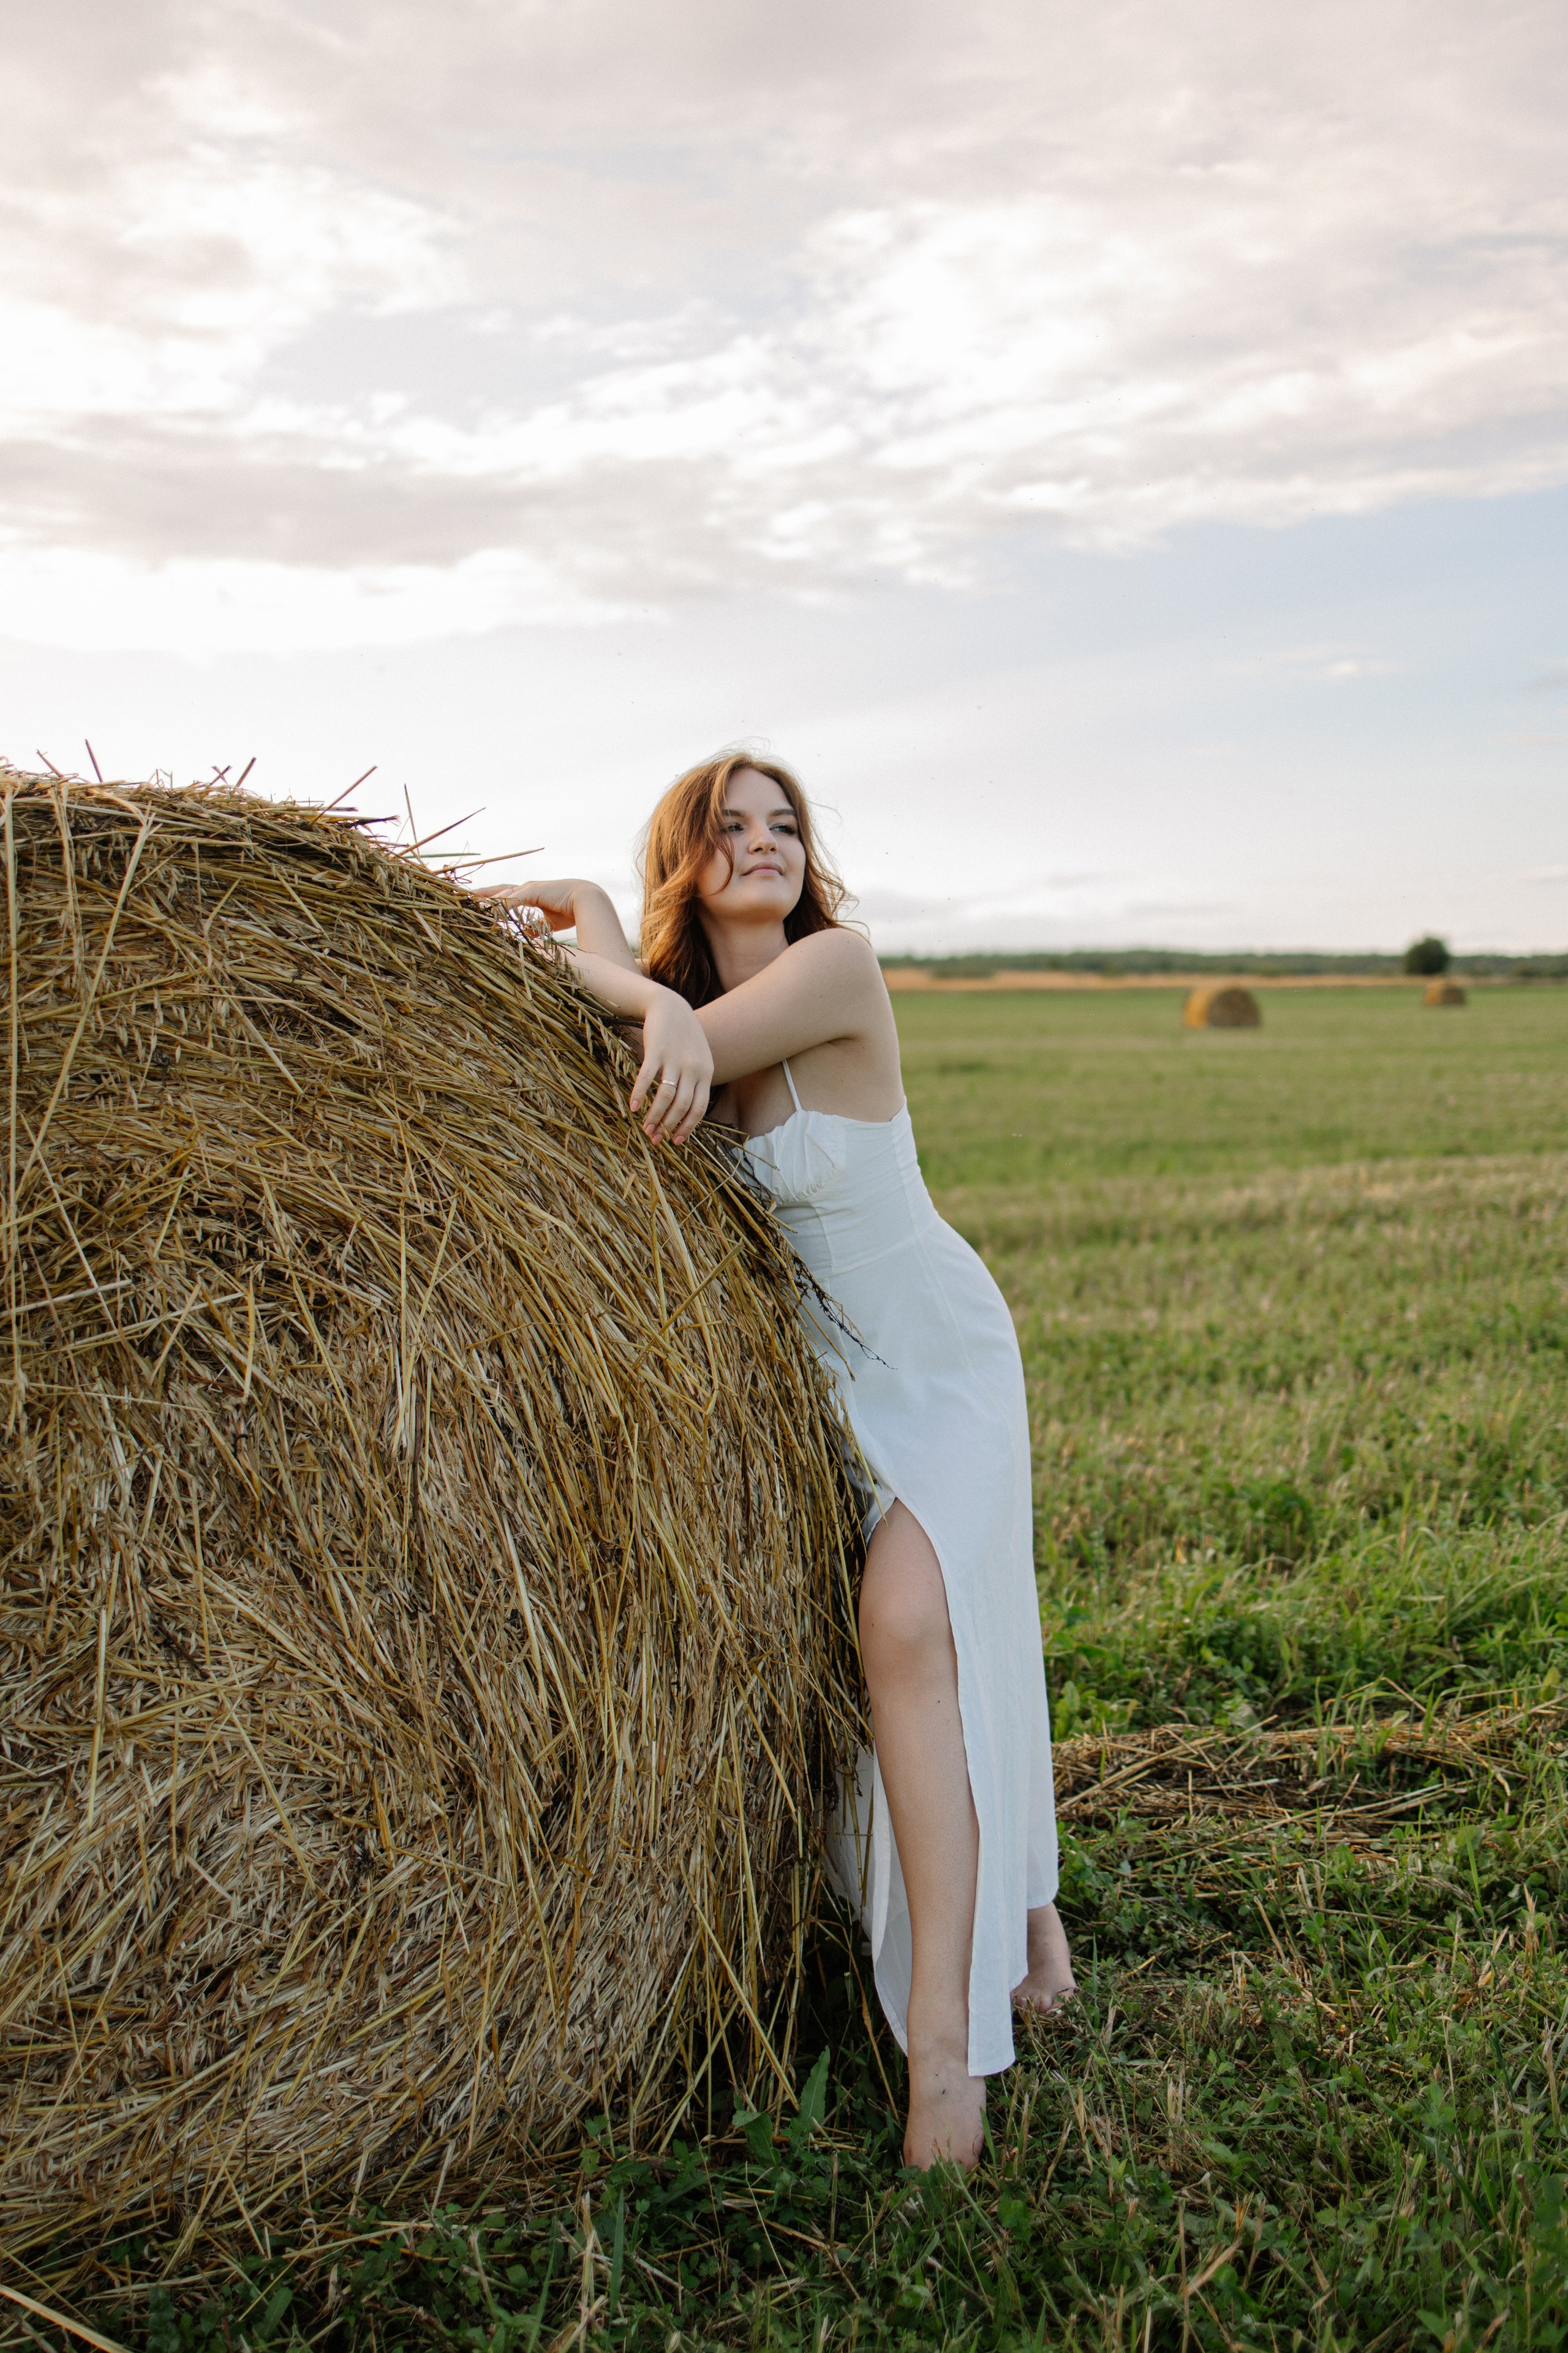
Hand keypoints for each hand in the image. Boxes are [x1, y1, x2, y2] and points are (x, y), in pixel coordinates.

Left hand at [471, 878, 582, 930]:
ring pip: (502, 894)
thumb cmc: (570, 910)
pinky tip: (489, 910)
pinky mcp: (534, 891)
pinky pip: (513, 898)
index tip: (474, 904)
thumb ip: (535, 927)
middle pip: (497, 890)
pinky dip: (500, 904)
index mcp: (529, 895)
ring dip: (486, 900)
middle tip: (461, 898)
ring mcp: (529, 888)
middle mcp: (526, 889)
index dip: (489, 900)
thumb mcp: (547, 922)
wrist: (588, 901)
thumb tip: (526, 934)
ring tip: (469, 906)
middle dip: (480, 894)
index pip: (504, 896)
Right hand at [628, 990, 711, 1144]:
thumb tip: (688, 1112)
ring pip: (665, 1097)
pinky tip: (633, 1107)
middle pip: (681, 1106)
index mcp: (706, 1073)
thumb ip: (697, 1081)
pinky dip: (639, 1095)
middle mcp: (693, 1068)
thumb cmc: (683, 1037)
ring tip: (644, 1128)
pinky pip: (647, 1079)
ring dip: (654, 1116)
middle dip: (668, 1126)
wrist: (670, 1006)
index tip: (676, 1141)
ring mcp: (675, 1059)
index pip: (699, 1108)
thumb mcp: (699, 1058)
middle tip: (655, 1138)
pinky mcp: (656, 1051)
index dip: (687, 1127)